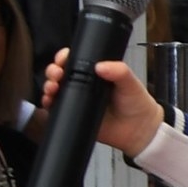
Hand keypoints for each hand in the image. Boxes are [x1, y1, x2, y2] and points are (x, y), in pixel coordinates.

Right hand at [38, 47, 166, 157]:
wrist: (139, 129)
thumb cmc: (136, 103)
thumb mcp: (130, 83)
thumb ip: (119, 71)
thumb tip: (100, 66)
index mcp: (95, 73)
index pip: (74, 60)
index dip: (65, 57)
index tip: (62, 59)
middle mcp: (83, 84)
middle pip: (60, 73)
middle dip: (53, 71)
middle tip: (57, 74)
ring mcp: (77, 99)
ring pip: (55, 89)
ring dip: (48, 86)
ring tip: (52, 88)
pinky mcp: (74, 114)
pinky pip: (56, 109)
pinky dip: (49, 105)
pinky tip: (50, 102)